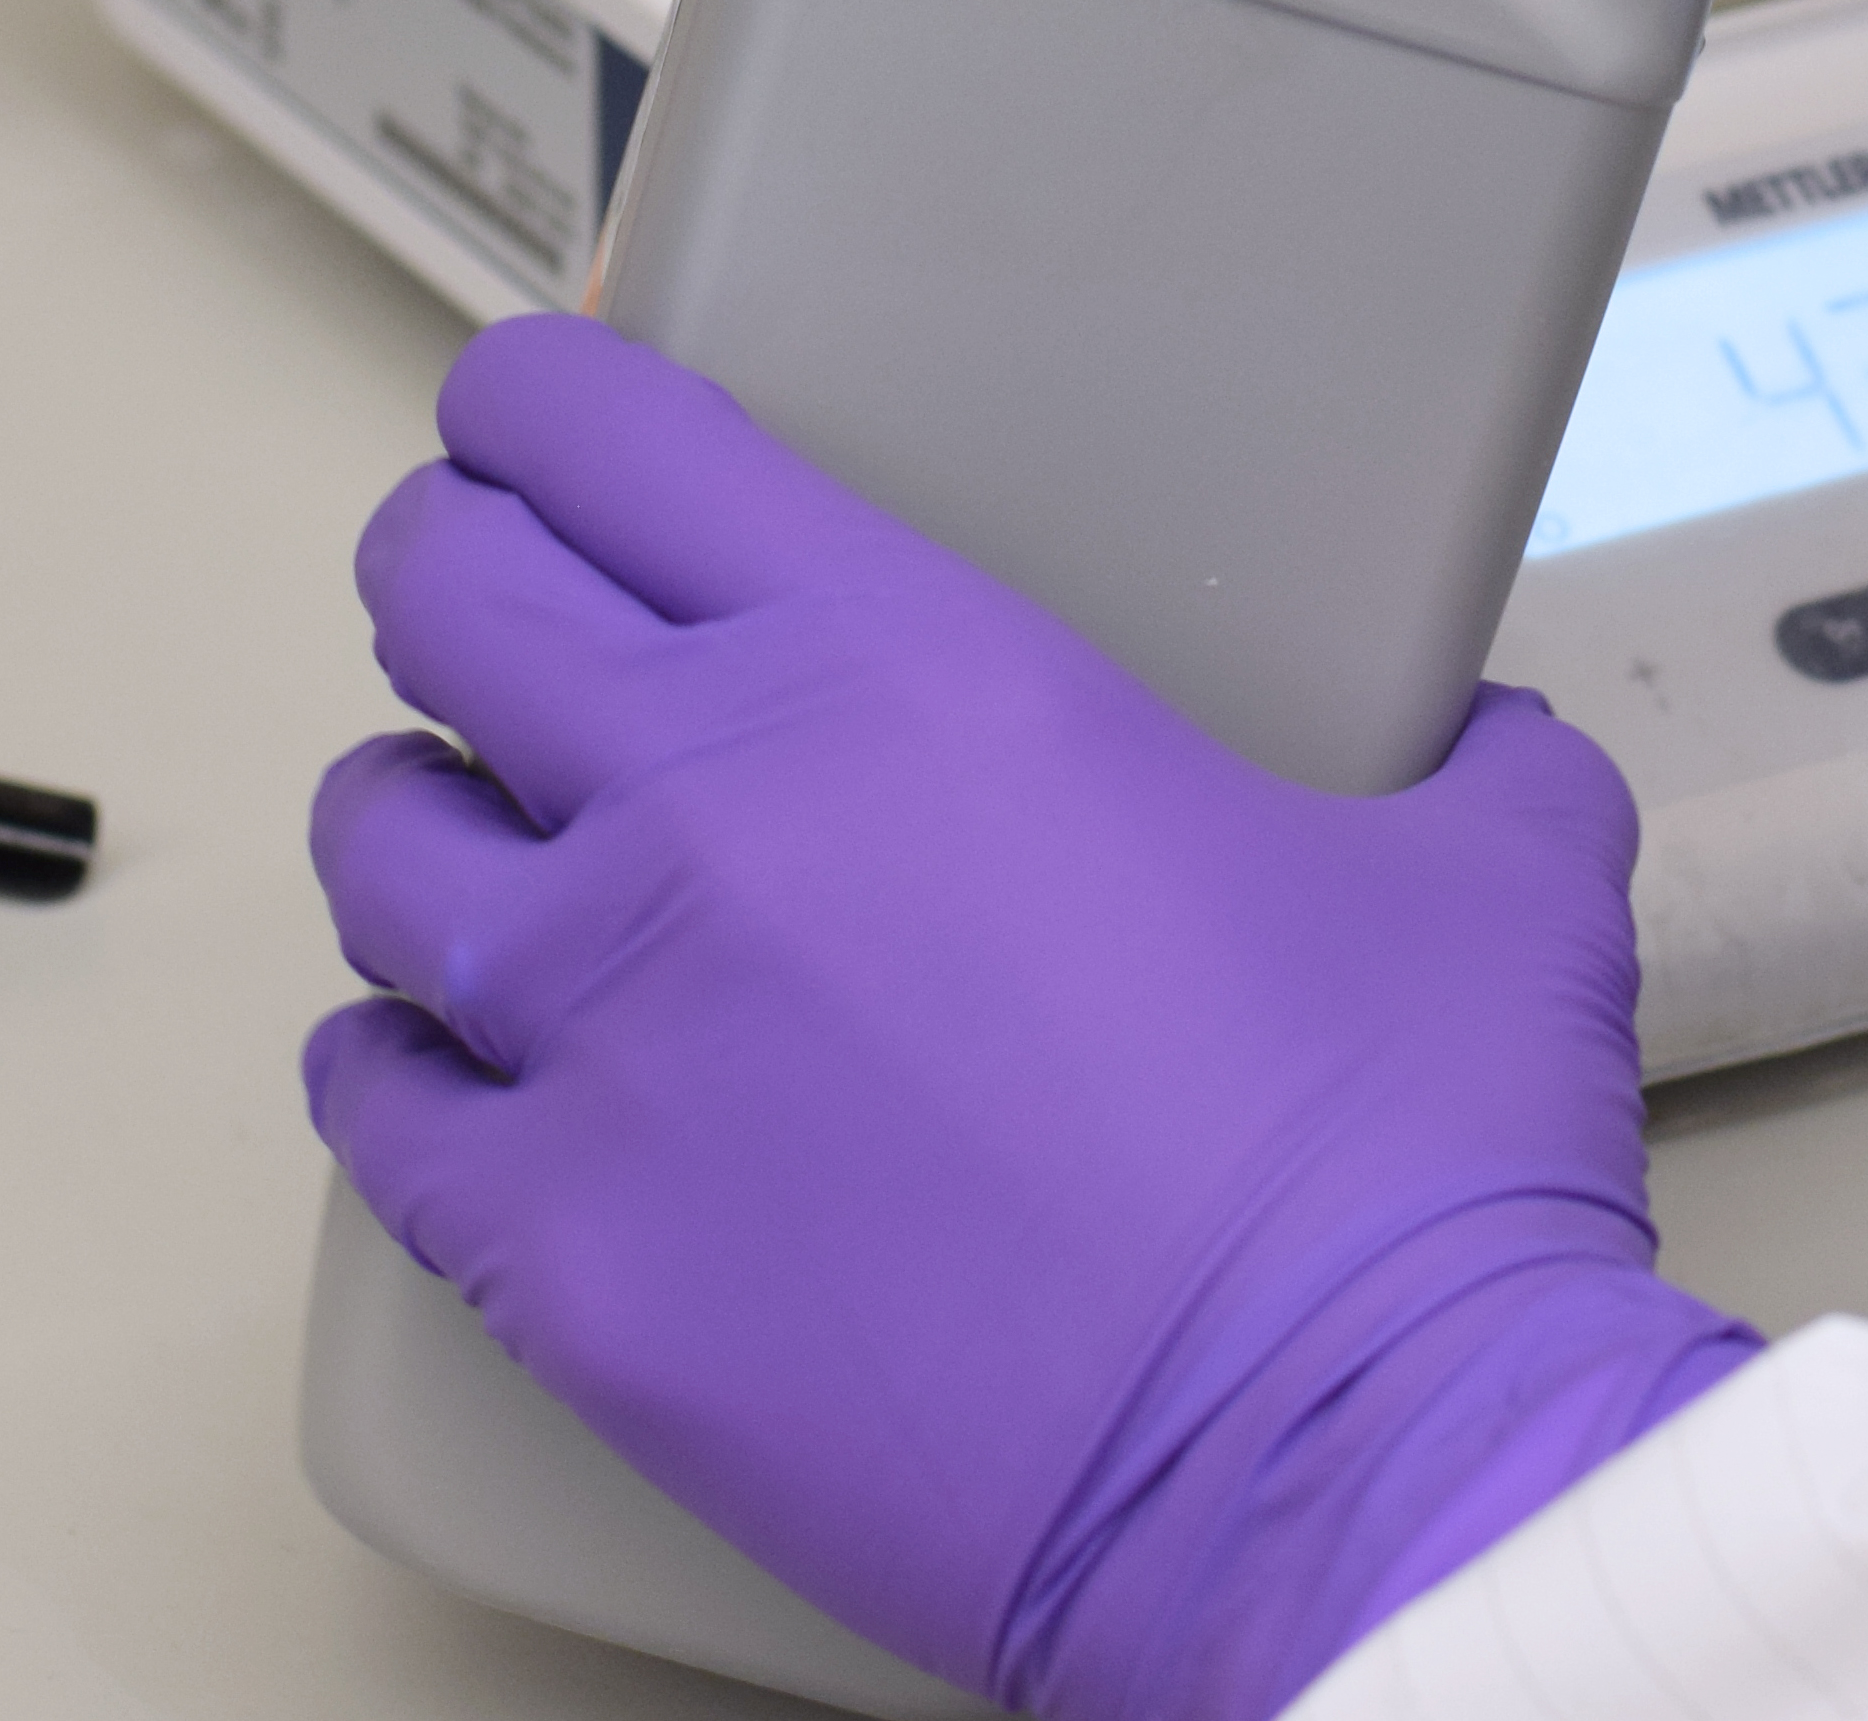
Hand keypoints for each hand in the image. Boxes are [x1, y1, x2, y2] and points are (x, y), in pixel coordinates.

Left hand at [301, 315, 1752, 1720]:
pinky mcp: (559, 1254)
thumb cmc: (1403, 1165)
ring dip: (427, 822)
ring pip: (380, 846)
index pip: (606, 437)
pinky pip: (374, 1108)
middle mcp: (709, 812)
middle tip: (508, 603)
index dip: (543, 402)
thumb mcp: (1492, 870)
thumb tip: (1477, 751)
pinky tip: (457, 1073)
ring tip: (490, 847)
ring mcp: (602, 1038)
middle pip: (444, 596)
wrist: (1342, 1465)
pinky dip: (403, 1070)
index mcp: (910, 666)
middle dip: (461, 571)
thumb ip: (1459, 760)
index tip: (540, 418)